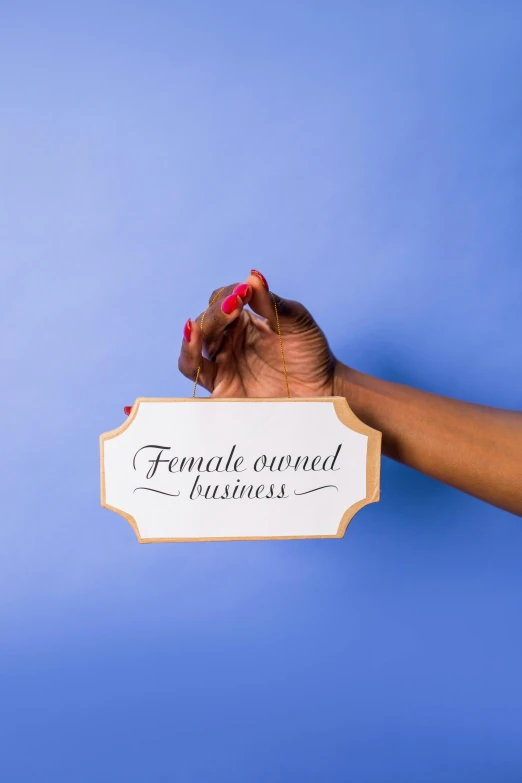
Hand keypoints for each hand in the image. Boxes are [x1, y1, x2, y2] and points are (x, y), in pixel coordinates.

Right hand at [177, 270, 335, 397]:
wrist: (322, 389)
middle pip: (205, 323)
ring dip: (193, 336)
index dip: (228, 295)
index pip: (221, 300)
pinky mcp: (222, 389)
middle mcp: (227, 341)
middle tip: (233, 307)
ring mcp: (222, 365)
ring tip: (196, 328)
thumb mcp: (298, 323)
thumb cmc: (310, 353)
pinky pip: (196, 374)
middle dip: (215, 314)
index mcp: (242, 321)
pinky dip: (189, 358)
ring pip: (192, 348)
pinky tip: (194, 345)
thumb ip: (273, 304)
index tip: (245, 293)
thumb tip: (253, 277)